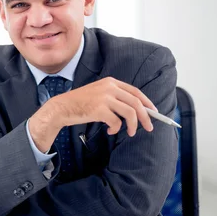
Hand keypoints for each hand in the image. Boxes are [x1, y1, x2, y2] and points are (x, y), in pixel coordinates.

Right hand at [28, 77, 156, 152]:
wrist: (62, 107)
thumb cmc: (80, 103)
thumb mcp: (98, 93)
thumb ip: (114, 96)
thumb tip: (135, 110)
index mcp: (110, 82)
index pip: (135, 92)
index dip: (147, 102)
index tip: (154, 112)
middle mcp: (109, 88)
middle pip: (136, 103)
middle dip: (146, 117)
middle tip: (148, 127)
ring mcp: (104, 98)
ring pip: (130, 113)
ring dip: (133, 125)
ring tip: (130, 132)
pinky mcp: (99, 109)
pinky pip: (116, 122)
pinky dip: (116, 129)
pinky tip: (110, 130)